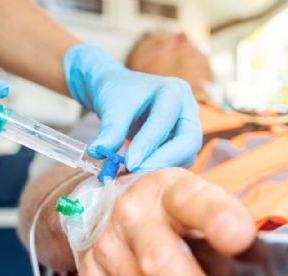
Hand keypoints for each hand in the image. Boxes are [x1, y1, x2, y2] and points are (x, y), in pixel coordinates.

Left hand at [64, 44, 201, 171]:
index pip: (165, 120)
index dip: (148, 144)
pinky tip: (139, 170)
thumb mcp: (111, 107)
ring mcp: (188, 127)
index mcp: (174, 91)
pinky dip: (160, 168)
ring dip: (161, 167)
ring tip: (134, 173)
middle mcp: (188, 108)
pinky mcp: (183, 142)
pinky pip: (178, 161)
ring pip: (186, 155)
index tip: (130, 163)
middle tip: (137, 172)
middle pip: (189, 141)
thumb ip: (110, 130)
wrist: (118, 92)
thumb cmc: (117, 92)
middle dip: (163, 160)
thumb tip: (99, 152)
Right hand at [76, 168, 255, 275]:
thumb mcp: (194, 200)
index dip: (217, 217)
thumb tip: (260, 270)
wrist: (100, 205)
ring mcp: (109, 251)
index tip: (241, 239)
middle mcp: (134, 217)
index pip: (192, 199)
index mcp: (168, 190)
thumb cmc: (162, 207)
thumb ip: (223, 229)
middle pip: (162, 264)